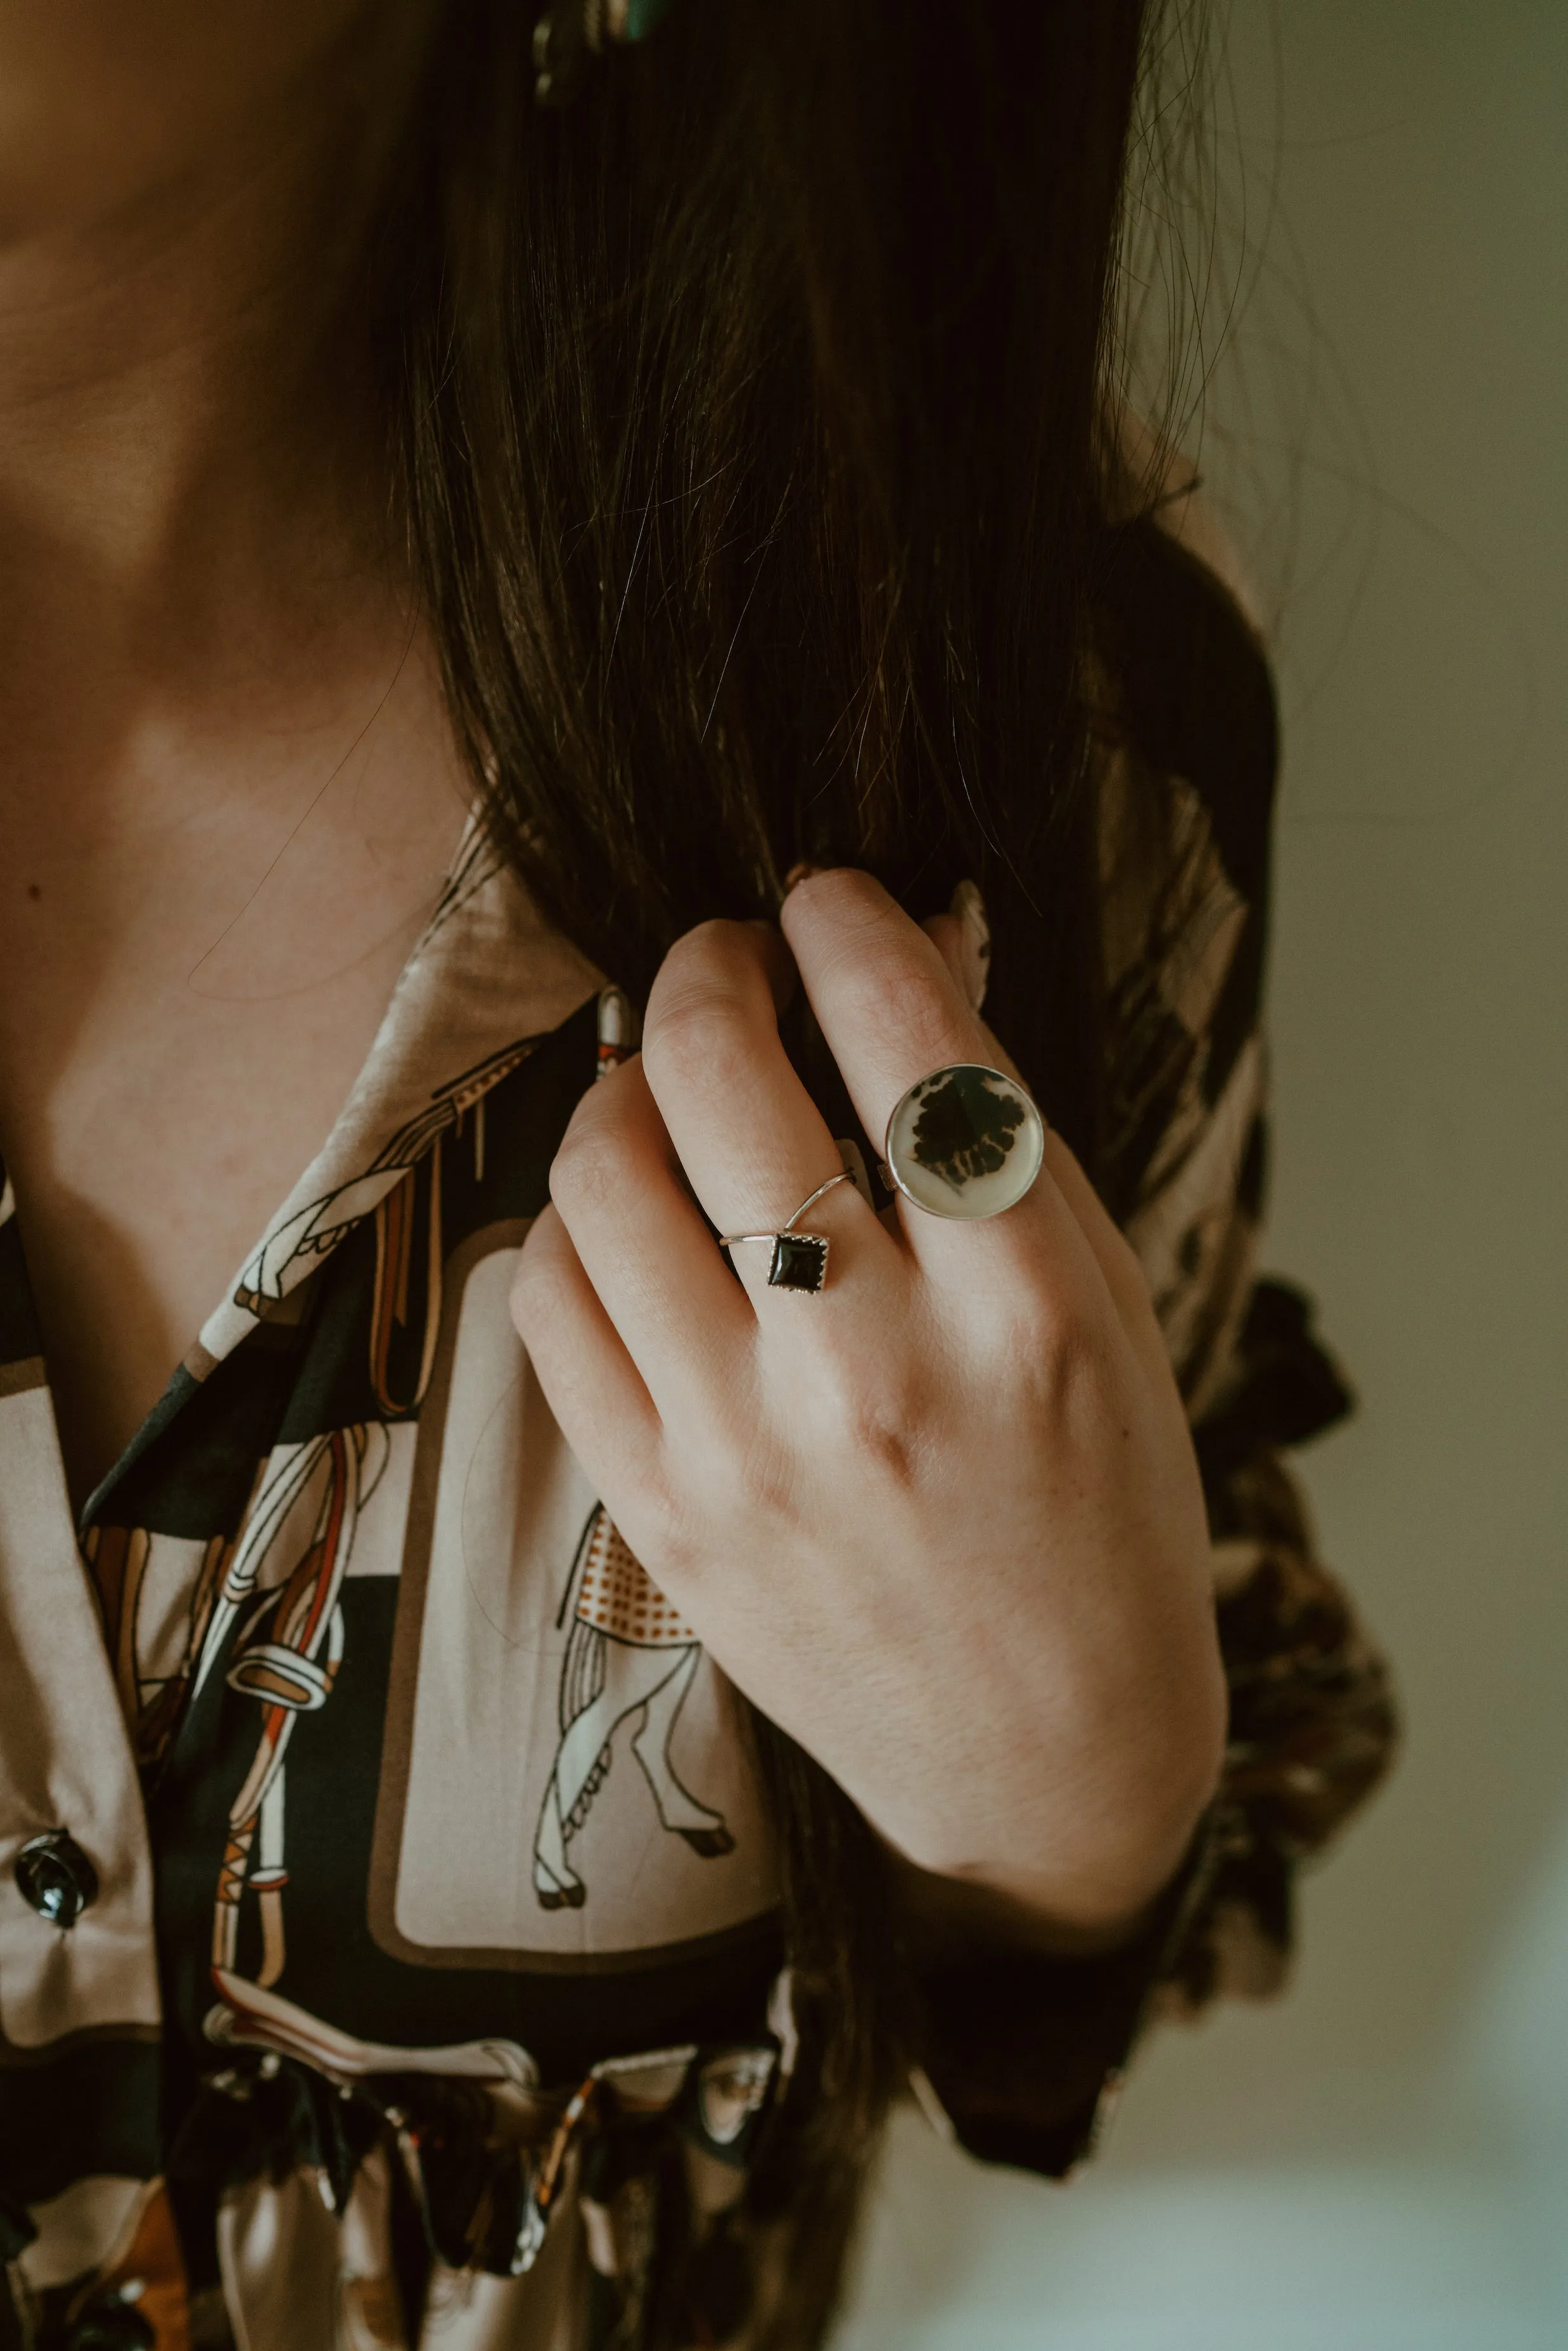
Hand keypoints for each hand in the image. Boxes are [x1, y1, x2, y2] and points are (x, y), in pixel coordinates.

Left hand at [510, 871, 1224, 1941]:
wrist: (1047, 1754)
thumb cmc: (1103, 1520)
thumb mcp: (1104, 1313)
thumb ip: (1004, 1142)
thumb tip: (918, 960)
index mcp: (1027, 1311)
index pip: (911, 1043)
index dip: (849, 927)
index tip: (827, 898)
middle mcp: (875, 1371)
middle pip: (724, 1078)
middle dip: (711, 966)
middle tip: (729, 957)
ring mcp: (746, 1450)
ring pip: (605, 1173)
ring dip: (626, 1083)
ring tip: (669, 1084)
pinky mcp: (658, 1513)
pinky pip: (554, 1302)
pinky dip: (577, 1220)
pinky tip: (633, 1214)